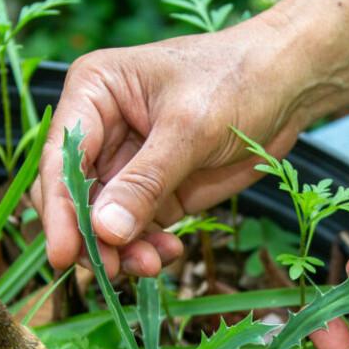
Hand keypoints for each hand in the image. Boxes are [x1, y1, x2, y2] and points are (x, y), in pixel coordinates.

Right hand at [32, 17, 311, 277]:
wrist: (288, 85)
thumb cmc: (237, 80)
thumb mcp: (190, 128)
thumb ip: (146, 181)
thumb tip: (104, 231)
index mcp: (95, 92)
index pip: (61, 158)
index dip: (60, 210)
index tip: (63, 255)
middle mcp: (102, 128)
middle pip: (76, 196)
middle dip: (92, 236)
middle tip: (115, 267)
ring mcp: (130, 163)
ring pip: (105, 219)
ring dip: (122, 248)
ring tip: (152, 264)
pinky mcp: (158, 189)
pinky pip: (139, 228)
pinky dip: (148, 246)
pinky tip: (169, 252)